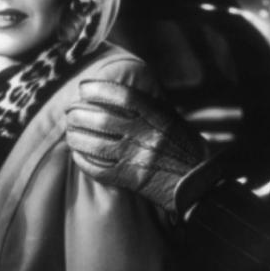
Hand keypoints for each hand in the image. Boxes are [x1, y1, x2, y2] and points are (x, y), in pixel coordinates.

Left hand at [65, 80, 207, 213]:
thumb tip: (116, 89)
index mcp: (158, 117)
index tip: (84, 87)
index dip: (99, 89)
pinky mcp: (131, 180)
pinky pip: (98, 169)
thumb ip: (148, 105)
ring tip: (69, 131)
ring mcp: (137, 159)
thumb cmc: (185, 147)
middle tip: (70, 110)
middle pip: (102, 118)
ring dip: (75, 135)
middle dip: (79, 112)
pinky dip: (82, 160)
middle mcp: (146, 136)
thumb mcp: (171, 119)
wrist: (200, 183)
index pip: (123, 96)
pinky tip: (76, 154)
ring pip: (95, 144)